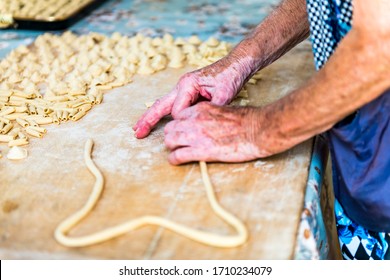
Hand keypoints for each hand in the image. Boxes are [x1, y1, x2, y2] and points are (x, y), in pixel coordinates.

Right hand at [133, 56, 250, 138]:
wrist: (237, 64)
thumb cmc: (231, 76)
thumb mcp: (225, 93)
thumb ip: (211, 109)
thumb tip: (200, 123)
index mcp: (187, 84)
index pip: (177, 110)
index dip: (183, 122)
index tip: (193, 127)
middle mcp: (182, 85)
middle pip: (160, 105)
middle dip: (148, 119)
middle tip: (136, 132)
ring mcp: (183, 89)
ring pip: (163, 105)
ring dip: (151, 117)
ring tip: (140, 129)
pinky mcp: (188, 92)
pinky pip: (172, 105)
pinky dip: (162, 114)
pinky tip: (156, 122)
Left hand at [164, 102, 269, 164]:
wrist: (258, 130)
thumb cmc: (247, 120)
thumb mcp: (224, 109)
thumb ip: (211, 114)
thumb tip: (209, 122)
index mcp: (201, 109)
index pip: (178, 115)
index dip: (179, 124)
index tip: (182, 131)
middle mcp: (195, 120)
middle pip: (170, 127)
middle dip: (172, 135)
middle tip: (177, 142)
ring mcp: (196, 136)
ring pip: (170, 141)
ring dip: (172, 147)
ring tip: (176, 151)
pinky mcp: (201, 151)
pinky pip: (177, 156)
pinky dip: (174, 159)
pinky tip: (177, 161)